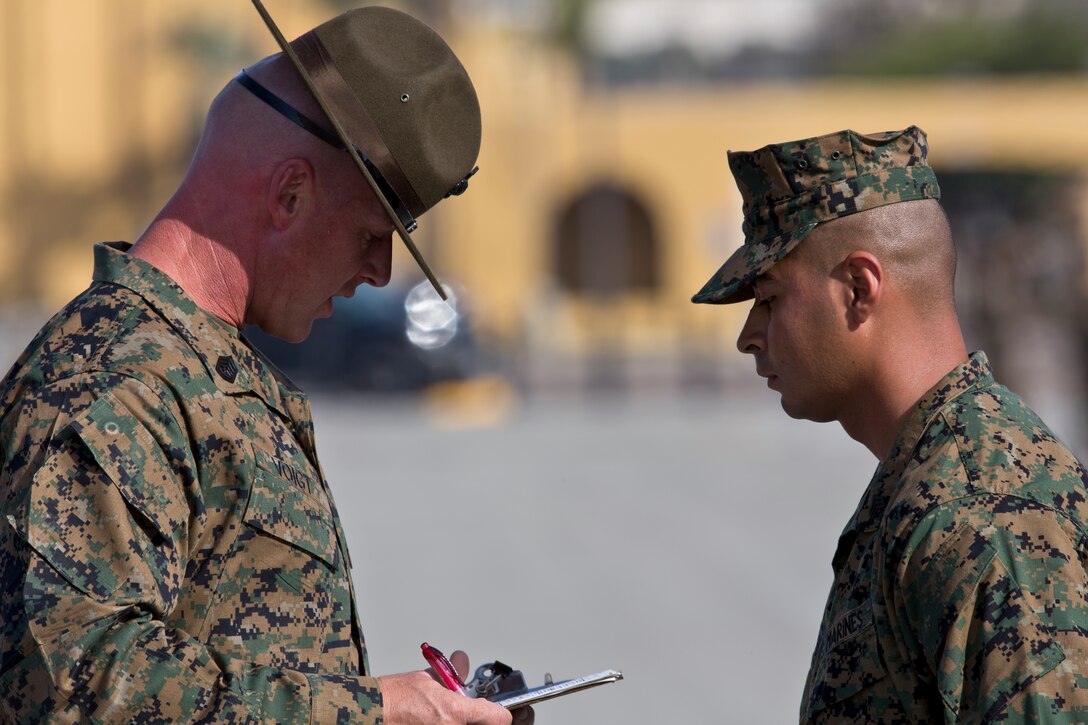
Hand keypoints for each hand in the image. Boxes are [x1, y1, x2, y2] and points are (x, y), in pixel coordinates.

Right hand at [378, 649, 532, 724]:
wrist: (369, 714)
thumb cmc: (393, 698)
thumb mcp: (426, 678)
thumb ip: (450, 674)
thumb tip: (462, 662)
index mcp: (455, 712)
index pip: (500, 718)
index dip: (500, 712)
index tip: (497, 710)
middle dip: (480, 720)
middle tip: (472, 712)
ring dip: (462, 723)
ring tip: (445, 715)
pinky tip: (435, 720)